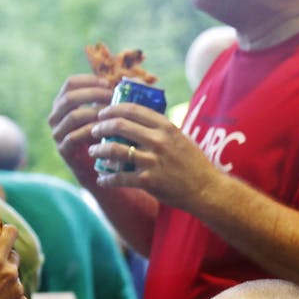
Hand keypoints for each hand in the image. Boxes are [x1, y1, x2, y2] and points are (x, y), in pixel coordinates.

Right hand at [0, 224, 27, 298]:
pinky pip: (19, 293)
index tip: (3, 236)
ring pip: (15, 277)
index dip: (7, 233)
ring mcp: (18, 289)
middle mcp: (10, 272)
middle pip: (14, 256)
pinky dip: (10, 296)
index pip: (10, 233)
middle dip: (4, 260)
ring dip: (6, 281)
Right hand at [48, 74, 114, 184]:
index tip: (108, 84)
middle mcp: (56, 116)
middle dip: (93, 95)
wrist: (101, 168)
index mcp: (64, 103)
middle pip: (69, 98)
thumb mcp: (107, 115)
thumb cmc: (106, 137)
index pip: (71, 83)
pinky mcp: (63, 149)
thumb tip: (130, 80)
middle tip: (112, 98)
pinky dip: (91, 131)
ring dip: (94, 112)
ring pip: (73, 116)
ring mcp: (57, 133)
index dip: (89, 81)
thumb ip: (111, 99)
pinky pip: (74, 136)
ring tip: (112, 114)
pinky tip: (106, 131)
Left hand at [87, 102, 221, 212]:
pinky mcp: (148, 181)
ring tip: (93, 152)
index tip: (103, 112)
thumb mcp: (179, 137)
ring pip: (115, 150)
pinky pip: (120, 178)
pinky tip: (102, 180)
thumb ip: (160, 128)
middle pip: (120, 125)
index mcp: (165, 126)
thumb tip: (138, 119)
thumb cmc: (193, 163)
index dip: (112, 108)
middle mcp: (158, 140)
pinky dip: (107, 179)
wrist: (205, 189)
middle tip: (94, 130)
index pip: (132, 109)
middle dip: (101, 127)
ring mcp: (152, 160)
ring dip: (99, 150)